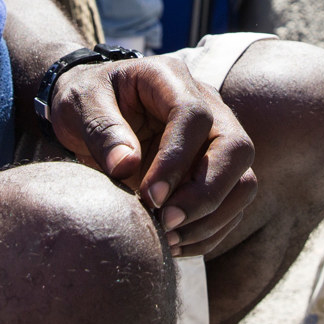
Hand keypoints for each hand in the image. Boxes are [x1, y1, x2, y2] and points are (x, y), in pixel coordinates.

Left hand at [48, 54, 257, 254]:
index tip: (148, 195)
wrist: (93, 109)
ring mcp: (217, 138)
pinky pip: (232, 206)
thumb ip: (101, 130)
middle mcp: (208, 105)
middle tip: (165, 223)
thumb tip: (125, 166)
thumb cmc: (86, 102)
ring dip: (210, 218)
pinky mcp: (217, 170)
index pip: (194, 116)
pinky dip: (208, 232)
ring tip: (167, 239)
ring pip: (243, 181)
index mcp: (171, 79)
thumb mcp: (80, 105)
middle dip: (205, 194)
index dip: (176, 160)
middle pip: (235, 149)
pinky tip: (174, 244)